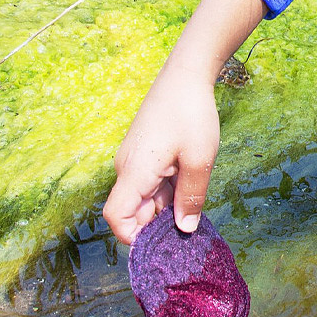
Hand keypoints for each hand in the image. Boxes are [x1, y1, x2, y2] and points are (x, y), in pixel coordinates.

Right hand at [105, 65, 220, 244]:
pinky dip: (167, 190)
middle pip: (133, 211)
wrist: (185, 74)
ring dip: (166, 205)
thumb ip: (192, 197)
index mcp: (135, 172)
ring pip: (145, 197)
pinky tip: (189, 185)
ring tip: (194, 204)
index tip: (162, 242)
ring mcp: (134, 160)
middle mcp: (127, 168)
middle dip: (158, 224)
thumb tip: (185, 229)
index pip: (117, 217)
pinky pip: (150, 182)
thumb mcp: (200, 159)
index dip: (133, 237)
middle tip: (190, 227)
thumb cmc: (191, 113)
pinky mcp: (143, 153)